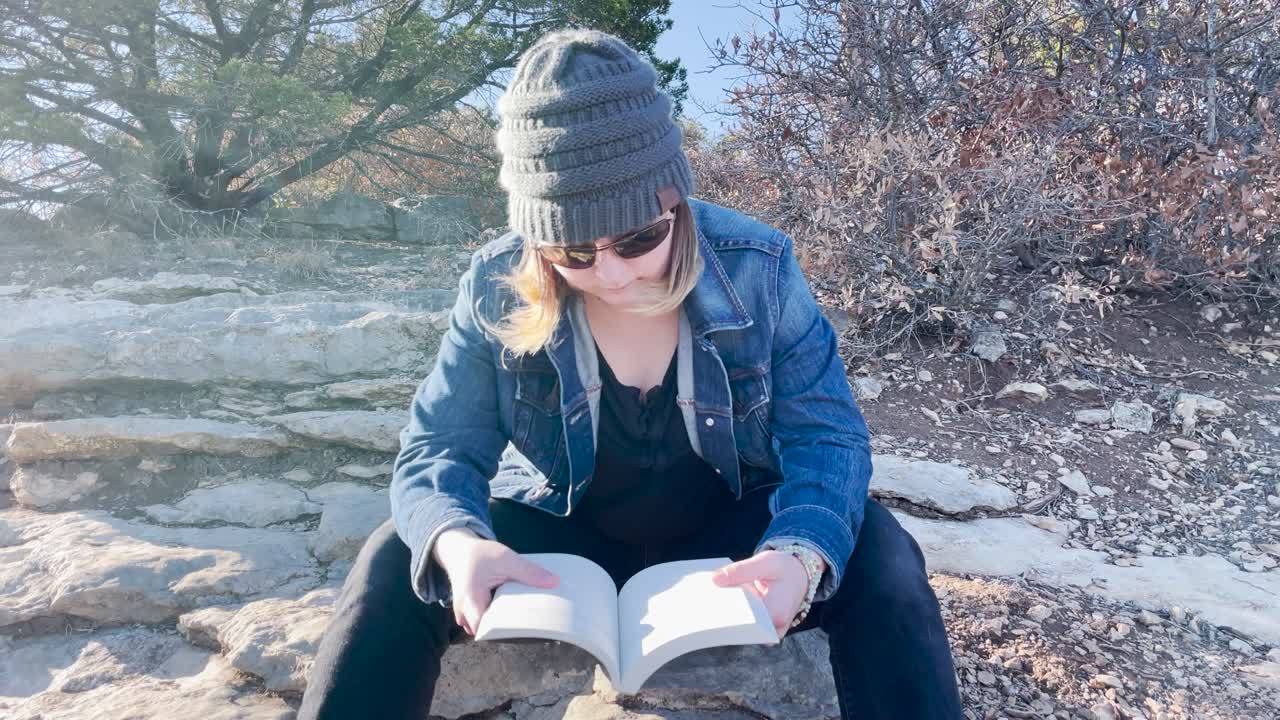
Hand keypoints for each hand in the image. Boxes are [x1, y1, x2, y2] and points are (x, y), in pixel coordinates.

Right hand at [432, 529, 558, 635]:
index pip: (485, 628)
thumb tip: (554, 582)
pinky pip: (481, 625)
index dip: (504, 632)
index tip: (524, 629)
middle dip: (505, 632)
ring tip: (520, 619)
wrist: (459, 551)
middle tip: (528, 625)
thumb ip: (528, 571)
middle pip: (486, 633)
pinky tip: (509, 614)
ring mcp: (464, 616)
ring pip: (483, 630)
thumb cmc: (480, 555)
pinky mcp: (468, 615)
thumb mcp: (506, 558)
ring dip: (498, 628)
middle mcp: (464, 612)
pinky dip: (494, 622)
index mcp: (472, 599)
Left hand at [712, 550, 809, 638]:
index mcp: (775, 612)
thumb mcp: (765, 562)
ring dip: (728, 616)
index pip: (742, 619)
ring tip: (715, 601)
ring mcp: (771, 632)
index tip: (707, 602)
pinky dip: (736, 617)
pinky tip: (726, 604)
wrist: (801, 576)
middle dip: (723, 614)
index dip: (723, 611)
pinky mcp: (766, 631)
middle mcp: (774, 628)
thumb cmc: (784, 568)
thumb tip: (714, 579)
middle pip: (740, 627)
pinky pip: (747, 629)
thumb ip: (740, 570)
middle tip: (705, 601)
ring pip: (742, 630)